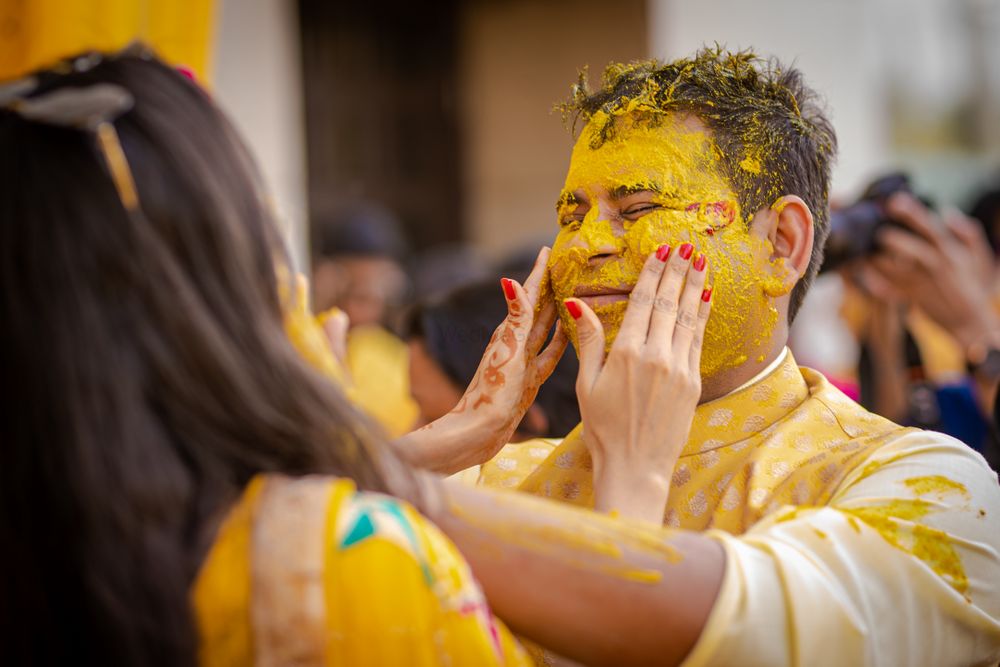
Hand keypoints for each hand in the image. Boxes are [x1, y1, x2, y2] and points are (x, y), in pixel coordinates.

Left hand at [395, 247, 568, 473]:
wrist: (480, 432)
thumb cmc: (492, 393)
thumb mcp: (507, 352)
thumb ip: (515, 319)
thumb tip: (509, 278)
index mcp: (509, 332)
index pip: (528, 294)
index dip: (539, 271)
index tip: (550, 248)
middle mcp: (516, 342)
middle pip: (539, 307)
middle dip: (551, 284)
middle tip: (569, 263)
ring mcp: (524, 360)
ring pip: (547, 328)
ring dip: (558, 310)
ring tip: (576, 291)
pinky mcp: (531, 379)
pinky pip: (551, 353)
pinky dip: (562, 341)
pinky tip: (573, 335)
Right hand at [567, 243, 711, 522]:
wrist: (634, 466)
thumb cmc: (603, 427)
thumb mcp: (586, 384)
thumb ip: (590, 340)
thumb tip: (577, 303)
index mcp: (627, 353)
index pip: (643, 302)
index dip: (653, 273)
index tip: (661, 250)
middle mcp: (657, 356)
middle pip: (670, 303)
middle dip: (678, 271)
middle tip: (686, 244)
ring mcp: (679, 369)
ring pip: (688, 317)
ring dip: (694, 286)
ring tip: (700, 260)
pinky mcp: (693, 383)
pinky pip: (698, 339)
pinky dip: (702, 315)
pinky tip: (705, 297)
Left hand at [868, 193, 999, 352]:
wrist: (970, 321)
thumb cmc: (972, 284)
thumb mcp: (979, 257)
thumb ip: (967, 233)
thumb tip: (948, 212)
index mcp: (952, 251)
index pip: (931, 227)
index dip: (913, 213)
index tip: (894, 201)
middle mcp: (938, 264)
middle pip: (913, 248)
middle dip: (892, 238)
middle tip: (876, 230)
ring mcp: (924, 282)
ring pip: (897, 268)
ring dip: (878, 258)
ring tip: (863, 248)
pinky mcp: (912, 296)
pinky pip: (890, 285)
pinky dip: (875, 277)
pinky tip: (862, 267)